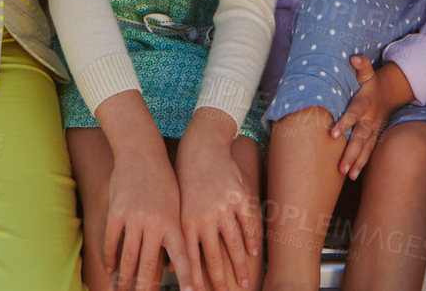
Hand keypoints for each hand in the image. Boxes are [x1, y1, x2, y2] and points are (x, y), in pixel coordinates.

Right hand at [104, 143, 191, 290]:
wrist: (142, 152)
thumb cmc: (164, 182)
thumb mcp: (175, 206)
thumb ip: (174, 235)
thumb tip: (173, 267)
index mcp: (173, 222)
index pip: (182, 255)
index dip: (187, 276)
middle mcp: (155, 222)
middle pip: (148, 264)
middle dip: (144, 286)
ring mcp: (134, 217)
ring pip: (127, 256)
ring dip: (124, 277)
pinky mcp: (116, 211)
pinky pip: (110, 240)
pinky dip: (109, 257)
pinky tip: (110, 268)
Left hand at [176, 110, 260, 290]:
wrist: (201, 148)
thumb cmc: (186, 181)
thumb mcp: (177, 208)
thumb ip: (178, 238)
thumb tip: (172, 268)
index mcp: (187, 222)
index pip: (192, 258)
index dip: (197, 279)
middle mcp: (205, 217)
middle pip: (214, 256)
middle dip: (219, 280)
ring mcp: (224, 208)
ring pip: (234, 243)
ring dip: (240, 265)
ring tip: (244, 281)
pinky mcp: (239, 197)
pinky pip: (248, 224)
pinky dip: (251, 240)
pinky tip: (254, 253)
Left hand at [329, 56, 412, 180]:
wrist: (390, 93)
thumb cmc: (371, 83)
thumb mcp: (368, 72)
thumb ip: (362, 65)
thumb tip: (354, 58)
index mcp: (364, 104)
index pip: (353, 114)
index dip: (344, 123)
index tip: (332, 134)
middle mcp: (370, 120)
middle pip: (360, 138)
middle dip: (351, 153)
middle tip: (341, 168)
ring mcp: (373, 130)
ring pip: (365, 148)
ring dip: (357, 162)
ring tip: (347, 175)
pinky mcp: (375, 137)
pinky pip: (368, 152)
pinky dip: (362, 164)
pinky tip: (353, 176)